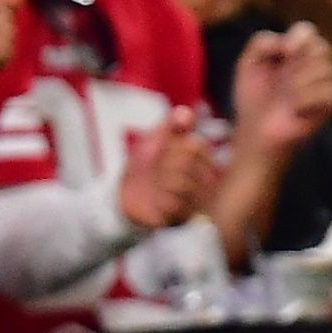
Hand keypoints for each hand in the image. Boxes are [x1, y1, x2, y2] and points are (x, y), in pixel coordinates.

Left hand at [119, 108, 220, 227]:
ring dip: (161, 182)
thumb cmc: (144, 166)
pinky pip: (175, 206)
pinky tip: (156, 201)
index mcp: (203, 159)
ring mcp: (198, 201)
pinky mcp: (186, 220)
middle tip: (155, 170)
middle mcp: (206, 180)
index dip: (171, 147)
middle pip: (188, 164)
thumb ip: (171, 125)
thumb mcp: (155, 140)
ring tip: (156, 186)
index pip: (195, 146)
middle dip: (164, 165)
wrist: (124, 196)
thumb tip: (185, 112)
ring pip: (183, 184)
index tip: (160, 151)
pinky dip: (160, 200)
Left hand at [228, 24, 331, 155]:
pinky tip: (294, 109)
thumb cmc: (253, 99)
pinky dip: (307, 99)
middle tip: (283, 79)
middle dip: (299, 61)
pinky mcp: (328, 106)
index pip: (308, 31)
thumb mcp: (248, 63)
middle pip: (321, 47)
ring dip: (299, 83)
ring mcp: (322, 85)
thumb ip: (261, 41)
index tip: (284, 52)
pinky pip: (329, 91)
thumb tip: (286, 44)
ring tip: (285, 99)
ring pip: (324, 69)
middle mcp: (312, 66)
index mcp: (294, 53)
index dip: (299, 36)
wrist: (255, 132)